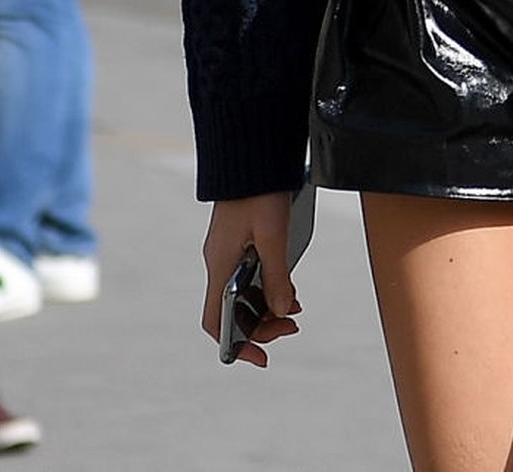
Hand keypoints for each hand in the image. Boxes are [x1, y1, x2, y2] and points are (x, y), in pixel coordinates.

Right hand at [201, 194, 302, 366]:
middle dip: (262, 327)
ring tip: (297, 311)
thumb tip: (284, 311)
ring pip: (244, 296)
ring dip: (268, 308)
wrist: (250, 153)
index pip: (216, 322)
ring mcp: (228, 254)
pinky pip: (250, 277)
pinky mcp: (240, 243)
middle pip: (233, 313)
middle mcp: (219, 264)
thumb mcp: (273, 235)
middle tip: (293, 327)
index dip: (235, 344)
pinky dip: (270, 288)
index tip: (261, 358)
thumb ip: (278, 275)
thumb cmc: (259, 191)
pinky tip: (290, 290)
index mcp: (220, 267)